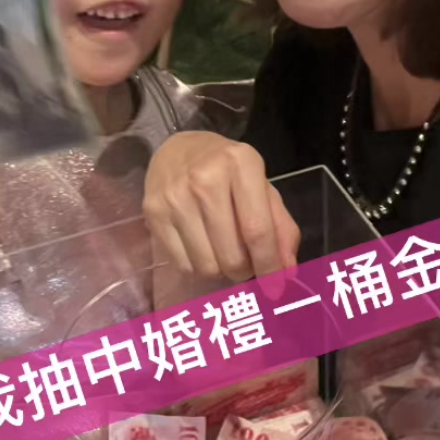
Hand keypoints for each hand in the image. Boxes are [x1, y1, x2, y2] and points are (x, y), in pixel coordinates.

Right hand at [143, 132, 299, 281]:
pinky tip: (202, 247)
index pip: (257, 230)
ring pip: (207, 266)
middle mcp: (205, 178)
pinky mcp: (153, 213)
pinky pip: (183, 264)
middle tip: (246, 263)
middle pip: (231, 255)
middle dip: (245, 271)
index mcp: (241, 164)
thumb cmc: (228, 170)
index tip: (276, 289)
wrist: (178, 149)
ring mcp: (174, 197)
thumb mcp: (261, 187)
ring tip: (223, 252)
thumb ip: (281, 226)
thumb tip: (286, 271)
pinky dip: (198, 266)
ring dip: (221, 270)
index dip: (269, 266)